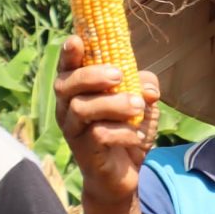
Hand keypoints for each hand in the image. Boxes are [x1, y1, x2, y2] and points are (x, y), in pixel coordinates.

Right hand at [53, 35, 158, 205]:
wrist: (125, 173)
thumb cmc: (127, 129)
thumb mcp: (141, 102)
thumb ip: (144, 85)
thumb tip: (148, 87)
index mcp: (79, 89)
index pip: (67, 66)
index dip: (69, 53)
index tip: (77, 40)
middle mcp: (68, 107)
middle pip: (66, 84)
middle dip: (92, 76)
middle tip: (119, 76)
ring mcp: (73, 129)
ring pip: (81, 109)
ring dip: (113, 104)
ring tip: (137, 106)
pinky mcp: (84, 151)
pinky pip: (99, 135)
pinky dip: (122, 132)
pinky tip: (136, 136)